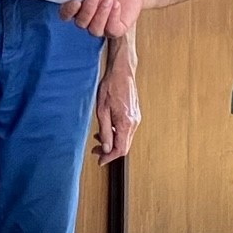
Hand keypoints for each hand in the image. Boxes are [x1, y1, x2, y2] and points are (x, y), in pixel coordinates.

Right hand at [61, 0, 142, 37]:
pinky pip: (111, 30)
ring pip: (95, 29)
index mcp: (77, 9)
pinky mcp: (115, 31)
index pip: (66, 15)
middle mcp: (87, 21)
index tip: (76, 2)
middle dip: (87, 11)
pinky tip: (116, 5)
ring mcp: (101, 28)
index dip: (68, 11)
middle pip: (80, 23)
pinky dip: (113, 16)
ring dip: (101, 14)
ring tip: (109, 0)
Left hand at [91, 44, 140, 164]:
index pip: (120, 149)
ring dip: (113, 142)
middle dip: (110, 151)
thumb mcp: (102, 111)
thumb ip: (104, 131)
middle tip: (96, 151)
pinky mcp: (135, 115)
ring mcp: (136, 118)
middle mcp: (134, 123)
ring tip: (98, 138)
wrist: (122, 72)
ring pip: (125, 139)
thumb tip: (105, 148)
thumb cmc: (110, 87)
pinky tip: (107, 128)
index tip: (100, 160)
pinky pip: (127, 131)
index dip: (109, 157)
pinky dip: (117, 134)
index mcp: (126, 123)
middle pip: (124, 146)